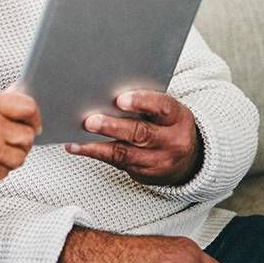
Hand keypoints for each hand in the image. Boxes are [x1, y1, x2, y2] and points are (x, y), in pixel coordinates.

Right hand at [0, 92, 40, 190]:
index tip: (33, 121)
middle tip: (13, 137)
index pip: (27, 108)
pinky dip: (0, 167)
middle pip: (28, 136)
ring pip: (21, 157)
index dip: (34, 116)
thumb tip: (18, 93)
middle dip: (23, 138)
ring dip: (13, 154)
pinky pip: (7, 171)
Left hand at [66, 90, 201, 185]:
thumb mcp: (166, 111)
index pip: (162, 107)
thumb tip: (107, 88)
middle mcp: (172, 141)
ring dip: (97, 145)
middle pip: (141, 133)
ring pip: (125, 153)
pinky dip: (94, 153)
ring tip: (77, 136)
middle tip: (90, 121)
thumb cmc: (167, 124)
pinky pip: (116, 163)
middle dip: (113, 127)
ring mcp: (158, 160)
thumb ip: (145, 101)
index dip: (141, 102)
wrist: (186, 159)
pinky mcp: (143, 173)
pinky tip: (77, 146)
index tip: (119, 99)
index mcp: (178, 118)